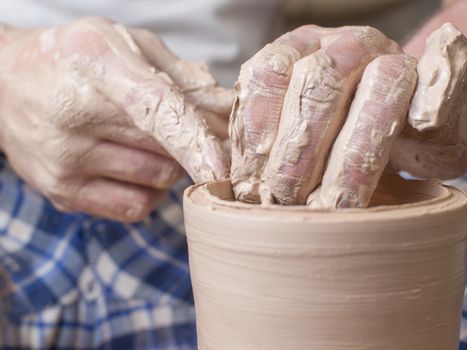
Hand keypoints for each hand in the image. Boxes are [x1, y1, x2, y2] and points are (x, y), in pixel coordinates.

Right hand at [0, 17, 231, 221]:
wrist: (6, 82)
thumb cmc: (75, 59)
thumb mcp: (126, 44)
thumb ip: (180, 75)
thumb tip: (227, 109)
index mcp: (95, 69)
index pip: (156, 110)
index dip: (195, 140)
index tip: (223, 166)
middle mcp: (74, 119)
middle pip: (165, 150)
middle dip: (194, 144)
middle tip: (194, 130)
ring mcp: (65, 162)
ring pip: (158, 180)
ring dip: (171, 166)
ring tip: (150, 141)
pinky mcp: (62, 193)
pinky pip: (135, 207)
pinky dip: (151, 191)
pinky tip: (137, 166)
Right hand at [230, 23, 466, 207]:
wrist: (393, 109)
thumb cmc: (418, 135)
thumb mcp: (449, 136)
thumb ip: (445, 119)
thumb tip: (424, 115)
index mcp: (402, 62)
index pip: (382, 93)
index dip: (357, 157)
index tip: (341, 206)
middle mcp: (356, 44)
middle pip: (320, 84)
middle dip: (300, 151)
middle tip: (290, 202)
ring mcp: (313, 45)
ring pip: (276, 74)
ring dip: (264, 136)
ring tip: (260, 187)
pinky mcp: (280, 55)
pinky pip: (252, 76)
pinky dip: (244, 122)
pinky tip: (246, 163)